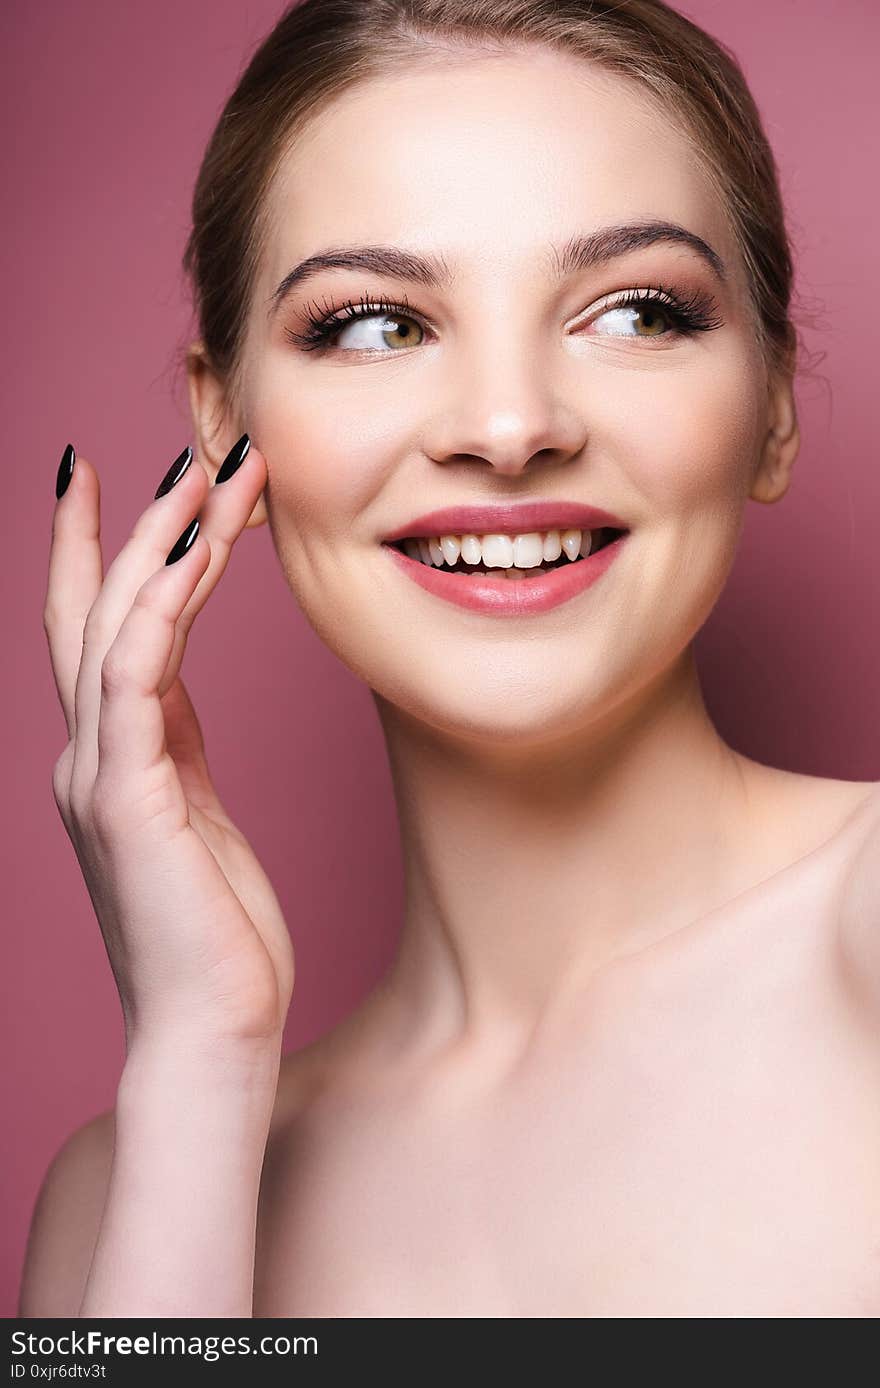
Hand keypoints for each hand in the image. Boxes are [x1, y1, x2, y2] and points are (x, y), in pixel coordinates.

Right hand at [44, 441, 293, 1052]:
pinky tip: (196, 551)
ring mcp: (101, 773)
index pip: (97, 631)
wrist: (210, 1029)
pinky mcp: (129, 797)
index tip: (122, 482)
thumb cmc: (216, 932)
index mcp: (113, 757)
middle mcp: (91, 755)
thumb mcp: (197, 812)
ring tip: (205, 472)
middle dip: (125, 524)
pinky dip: (162, 605)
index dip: (104, 553)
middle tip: (171, 449)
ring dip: (159, 542)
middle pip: (93, 611)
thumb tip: (172, 679)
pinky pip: (139, 676)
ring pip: (117, 626)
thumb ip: (174, 743)